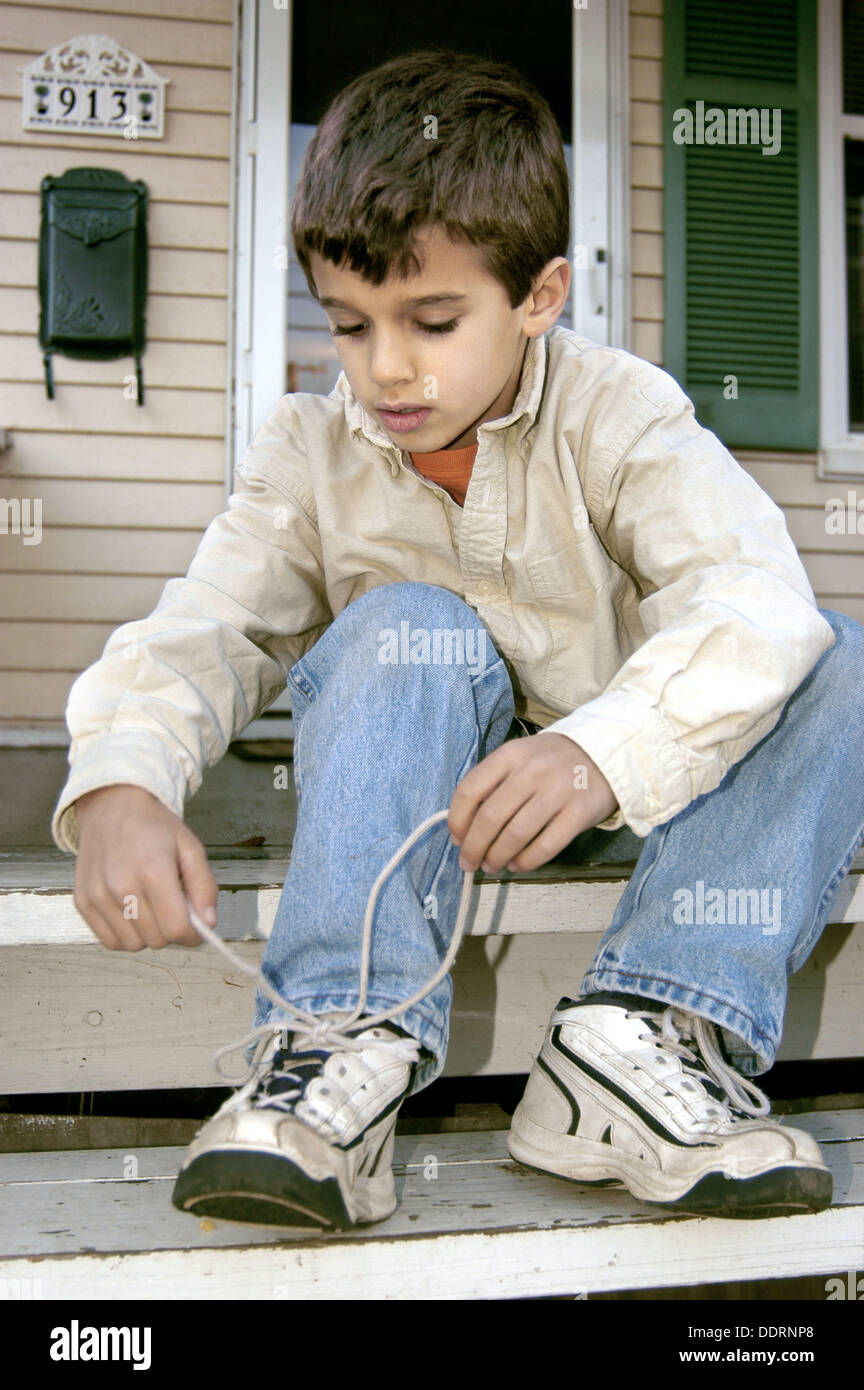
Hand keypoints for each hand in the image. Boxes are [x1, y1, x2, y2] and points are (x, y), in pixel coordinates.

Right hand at [73, 784, 217, 950]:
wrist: (112, 807)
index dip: (193, 933)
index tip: (196, 925)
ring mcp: (98, 896)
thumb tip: (209, 923)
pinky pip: (109, 941)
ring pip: (132, 945)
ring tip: (149, 905)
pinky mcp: (82, 902)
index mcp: (153, 871)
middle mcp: (121, 886)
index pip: (176, 928)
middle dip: (171, 930)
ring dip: (147, 934)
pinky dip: (125, 934)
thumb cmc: (155, 827)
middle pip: (156, 940)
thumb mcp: (191, 848)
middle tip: (171, 906)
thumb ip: (204, 887)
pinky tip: (131, 911)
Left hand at [447, 733, 617, 873]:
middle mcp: (531, 771)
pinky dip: (527, 861)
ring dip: (497, 857)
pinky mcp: (579, 813)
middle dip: (474, 848)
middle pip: (490, 818)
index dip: (457, 820)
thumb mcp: (519, 758)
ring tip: (492, 866)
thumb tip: (465, 831)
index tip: (457, 839)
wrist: (604, 754)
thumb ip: (493, 784)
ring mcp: (557, 792)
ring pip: (516, 835)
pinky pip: (546, 846)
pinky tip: (518, 865)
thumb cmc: (550, 762)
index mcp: (510, 755)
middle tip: (469, 863)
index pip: (470, 790)